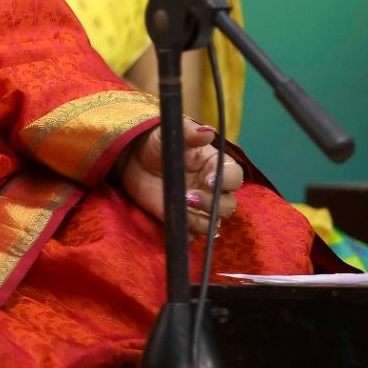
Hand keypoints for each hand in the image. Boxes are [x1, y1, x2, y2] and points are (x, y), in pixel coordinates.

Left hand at [116, 120, 242, 236]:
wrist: (134, 157)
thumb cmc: (159, 141)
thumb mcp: (172, 133)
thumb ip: (190, 133)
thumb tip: (208, 131)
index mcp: (215, 165)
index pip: (234, 176)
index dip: (227, 181)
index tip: (209, 181)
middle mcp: (212, 189)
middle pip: (228, 205)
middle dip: (212, 204)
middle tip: (189, 196)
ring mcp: (198, 208)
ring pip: (212, 224)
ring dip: (200, 220)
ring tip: (180, 205)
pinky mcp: (183, 221)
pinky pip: (192, 235)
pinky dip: (187, 232)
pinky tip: (175, 219)